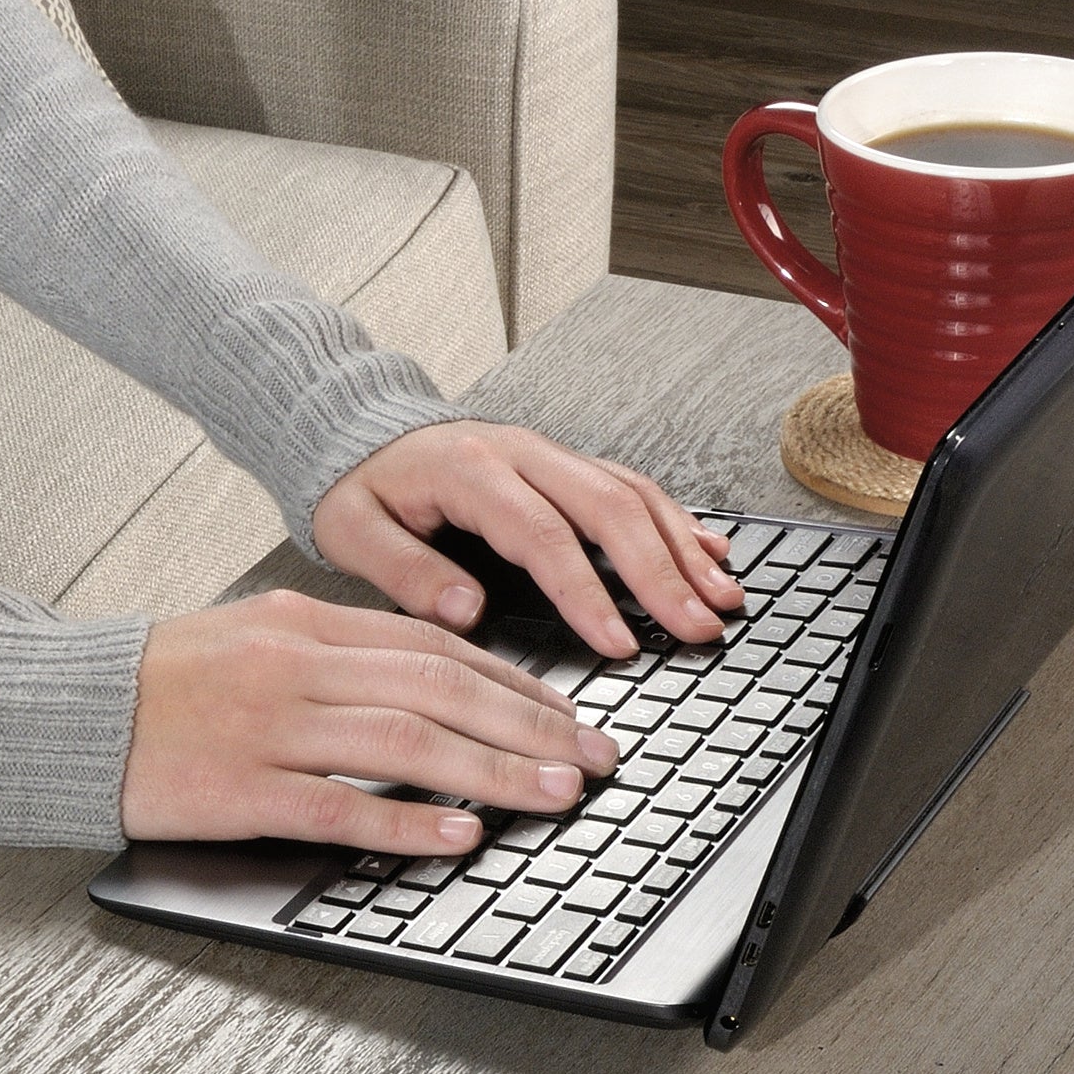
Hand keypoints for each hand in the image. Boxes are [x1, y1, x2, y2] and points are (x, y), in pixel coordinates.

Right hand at [120, 589, 619, 854]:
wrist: (69, 711)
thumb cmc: (164, 683)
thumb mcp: (255, 639)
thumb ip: (338, 654)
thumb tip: (428, 684)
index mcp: (306, 625)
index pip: (435, 647)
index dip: (515, 683)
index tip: (568, 715)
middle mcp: (297, 668)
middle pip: (439, 690)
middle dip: (531, 727)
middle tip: (594, 760)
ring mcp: (269, 729)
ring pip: (405, 743)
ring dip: (492, 770)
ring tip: (554, 794)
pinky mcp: (240, 790)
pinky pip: (339, 805)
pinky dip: (406, 822)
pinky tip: (459, 835)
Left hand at [312, 420, 743, 657]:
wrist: (357, 432)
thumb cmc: (357, 487)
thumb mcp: (352, 531)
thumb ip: (404, 571)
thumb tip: (465, 610)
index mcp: (472, 470)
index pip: (544, 535)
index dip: (588, 592)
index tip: (619, 641)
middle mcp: (522, 454)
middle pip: (609, 509)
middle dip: (663, 572)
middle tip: (699, 626)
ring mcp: (548, 456)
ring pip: (632, 495)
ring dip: (682, 547)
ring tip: (721, 597)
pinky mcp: (562, 466)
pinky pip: (629, 486)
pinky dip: (674, 520)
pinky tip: (708, 550)